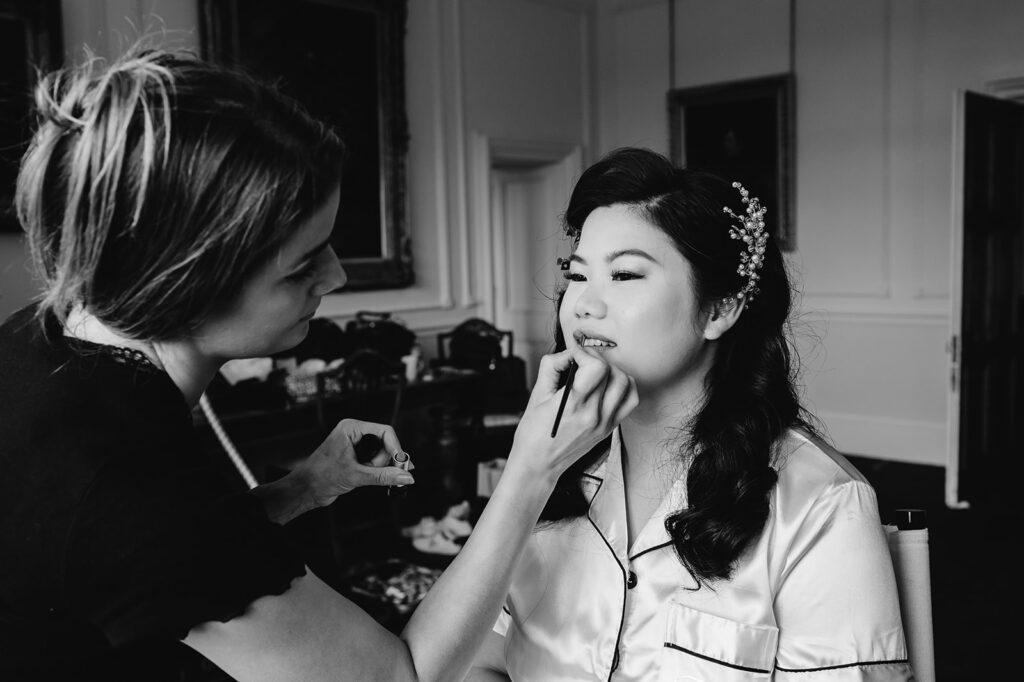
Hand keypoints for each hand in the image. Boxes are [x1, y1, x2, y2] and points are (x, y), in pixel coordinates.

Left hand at [292, 419, 415, 507]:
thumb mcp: (356, 476)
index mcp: (351, 428)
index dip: (396, 448)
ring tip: (369, 477)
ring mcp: (354, 444)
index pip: (384, 431)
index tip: (402, 464)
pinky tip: (374, 479)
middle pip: (384, 442)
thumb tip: (405, 476)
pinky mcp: (354, 456)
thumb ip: (383, 476)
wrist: (305, 490)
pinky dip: (376, 470)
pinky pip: (374, 460)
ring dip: (380, 467)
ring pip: (380, 453)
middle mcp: (353, 433)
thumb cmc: (321, 477)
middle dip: (387, 460)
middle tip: (393, 475)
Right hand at [507, 347, 637, 485]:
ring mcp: (605, 423)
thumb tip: (567, 354)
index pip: (596, 367)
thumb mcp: (536, 395)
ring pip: (626, 384)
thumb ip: (551, 367)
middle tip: (581, 360)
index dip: (584, 353)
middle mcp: (594, 415)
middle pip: (612, 372)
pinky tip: (608, 385)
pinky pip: (630, 401)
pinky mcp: (609, 428)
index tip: (573, 355)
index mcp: (573, 406)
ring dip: (612, 371)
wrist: (538, 465)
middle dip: (595, 358)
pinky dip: (623, 387)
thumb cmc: (533, 435)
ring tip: (595, 372)